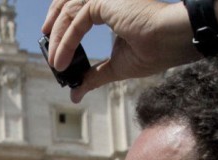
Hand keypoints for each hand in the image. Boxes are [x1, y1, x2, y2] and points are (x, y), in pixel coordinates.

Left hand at [42, 0, 192, 100]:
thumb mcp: (116, 67)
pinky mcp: (103, 1)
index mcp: (110, 8)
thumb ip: (94, 76)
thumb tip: (75, 93)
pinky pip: (75, 21)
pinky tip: (61, 61)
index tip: (55, 50)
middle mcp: (106, 0)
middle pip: (67, 2)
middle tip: (45, 46)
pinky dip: (65, 42)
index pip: (78, 10)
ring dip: (57, 39)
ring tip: (54, 62)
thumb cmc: (155, 50)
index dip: (61, 27)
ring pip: (67, 11)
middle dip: (53, 24)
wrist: (172, 42)